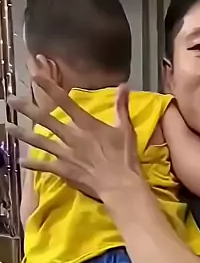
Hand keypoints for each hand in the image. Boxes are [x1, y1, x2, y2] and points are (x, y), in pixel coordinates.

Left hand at [6, 76, 142, 199]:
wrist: (120, 185)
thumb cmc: (124, 157)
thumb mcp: (126, 129)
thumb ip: (121, 107)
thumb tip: (123, 86)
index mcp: (86, 124)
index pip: (64, 102)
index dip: (49, 88)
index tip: (35, 77)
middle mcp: (71, 136)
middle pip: (45, 119)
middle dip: (26, 108)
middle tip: (10, 100)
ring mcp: (65, 154)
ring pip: (40, 141)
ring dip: (22, 134)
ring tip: (8, 127)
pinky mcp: (64, 171)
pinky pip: (45, 166)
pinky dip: (32, 164)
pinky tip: (20, 161)